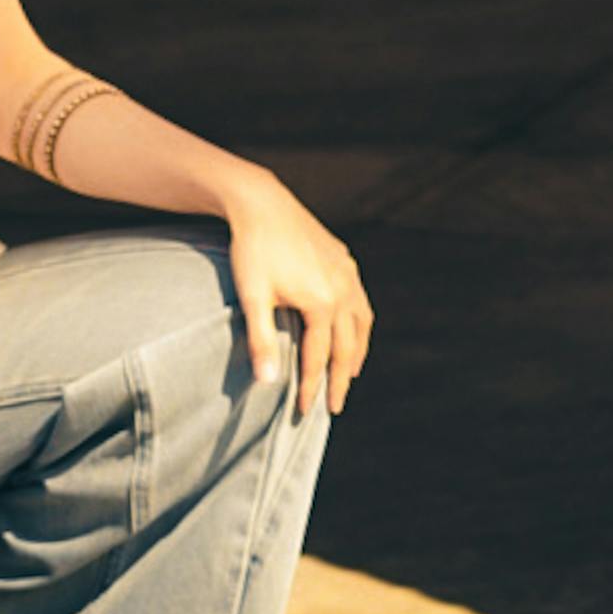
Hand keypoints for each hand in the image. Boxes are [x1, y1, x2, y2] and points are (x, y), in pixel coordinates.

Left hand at [223, 169, 373, 417]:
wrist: (260, 201)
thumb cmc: (251, 250)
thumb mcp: (252, 297)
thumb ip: (260, 343)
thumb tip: (267, 385)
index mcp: (322, 303)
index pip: (319, 358)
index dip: (312, 388)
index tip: (305, 411)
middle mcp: (342, 290)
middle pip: (346, 347)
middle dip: (339, 380)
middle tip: (333, 407)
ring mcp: (347, 273)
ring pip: (361, 324)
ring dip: (356, 353)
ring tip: (348, 375)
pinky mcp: (344, 259)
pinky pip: (360, 301)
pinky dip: (360, 324)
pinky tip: (353, 329)